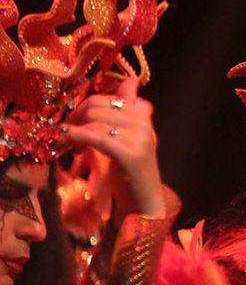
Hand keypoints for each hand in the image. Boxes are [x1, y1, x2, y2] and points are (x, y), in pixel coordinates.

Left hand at [61, 77, 164, 218]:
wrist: (144, 204)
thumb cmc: (131, 173)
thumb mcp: (127, 137)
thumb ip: (127, 109)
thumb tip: (130, 81)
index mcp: (143, 115)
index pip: (106, 99)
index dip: (82, 109)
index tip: (71, 125)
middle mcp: (144, 122)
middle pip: (96, 106)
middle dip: (74, 118)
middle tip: (62, 136)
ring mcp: (139, 138)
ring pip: (94, 120)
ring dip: (72, 131)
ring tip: (66, 146)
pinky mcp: (131, 154)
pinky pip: (97, 137)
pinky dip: (77, 137)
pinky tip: (65, 141)